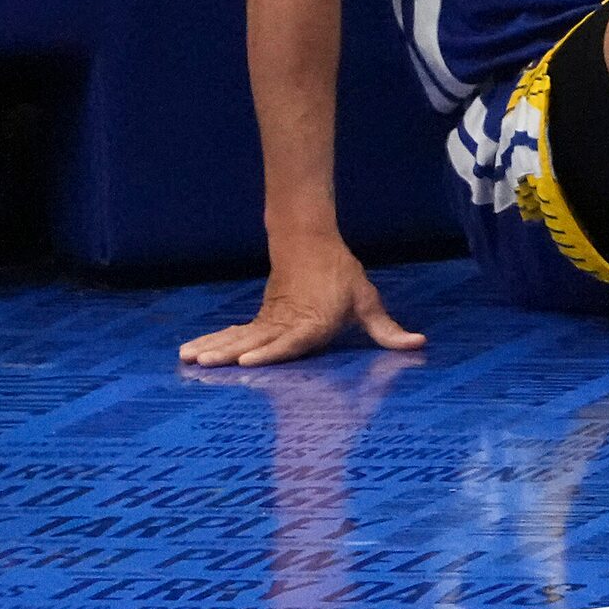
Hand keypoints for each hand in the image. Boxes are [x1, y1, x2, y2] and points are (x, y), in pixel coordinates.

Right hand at [177, 234, 425, 368]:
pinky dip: (211, 342)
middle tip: (205, 364)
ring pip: (237, 338)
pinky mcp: (258, 321)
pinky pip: (232, 334)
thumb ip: (386, 329)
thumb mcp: (366, 301)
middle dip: (229, 355)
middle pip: (255, 342)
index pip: (290, 341)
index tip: (247, 361)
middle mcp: (286, 324)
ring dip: (213, 349)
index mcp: (313, 323)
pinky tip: (190, 353)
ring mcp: (268, 322)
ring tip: (190, 360)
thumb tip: (419, 344)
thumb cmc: (341, 276)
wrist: (310, 243)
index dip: (270, 352)